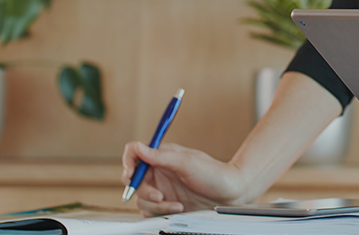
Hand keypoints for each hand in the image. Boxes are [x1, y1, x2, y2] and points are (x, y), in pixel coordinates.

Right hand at [121, 141, 247, 215]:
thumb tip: (138, 147)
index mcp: (162, 156)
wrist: (230, 194)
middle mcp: (159, 171)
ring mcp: (161, 188)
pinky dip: (161, 212)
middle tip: (159, 195)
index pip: (134, 153)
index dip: (128, 162)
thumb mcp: (187, 162)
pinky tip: (178, 208)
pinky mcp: (165, 204)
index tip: (130, 174)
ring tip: (176, 205)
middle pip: (133, 179)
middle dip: (143, 190)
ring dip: (155, 204)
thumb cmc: (214, 174)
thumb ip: (161, 156)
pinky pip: (150, 211)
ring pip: (141, 198)